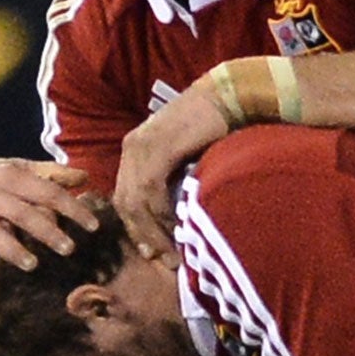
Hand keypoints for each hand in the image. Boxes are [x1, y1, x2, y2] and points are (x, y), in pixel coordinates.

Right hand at [0, 159, 97, 293]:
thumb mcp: (10, 171)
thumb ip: (48, 175)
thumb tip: (85, 178)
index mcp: (7, 178)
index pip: (45, 191)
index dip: (71, 208)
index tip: (93, 226)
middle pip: (21, 212)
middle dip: (45, 230)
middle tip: (69, 249)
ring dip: (11, 249)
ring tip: (31, 265)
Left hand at [114, 86, 228, 264]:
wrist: (230, 96)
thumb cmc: (215, 128)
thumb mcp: (185, 159)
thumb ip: (173, 182)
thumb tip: (174, 219)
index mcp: (134, 150)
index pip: (124, 198)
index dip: (136, 228)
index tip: (153, 253)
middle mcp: (132, 148)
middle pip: (125, 204)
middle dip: (143, 235)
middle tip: (163, 260)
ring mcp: (142, 147)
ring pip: (136, 201)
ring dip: (154, 231)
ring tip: (173, 253)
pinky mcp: (158, 148)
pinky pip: (152, 190)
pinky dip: (162, 214)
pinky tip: (178, 230)